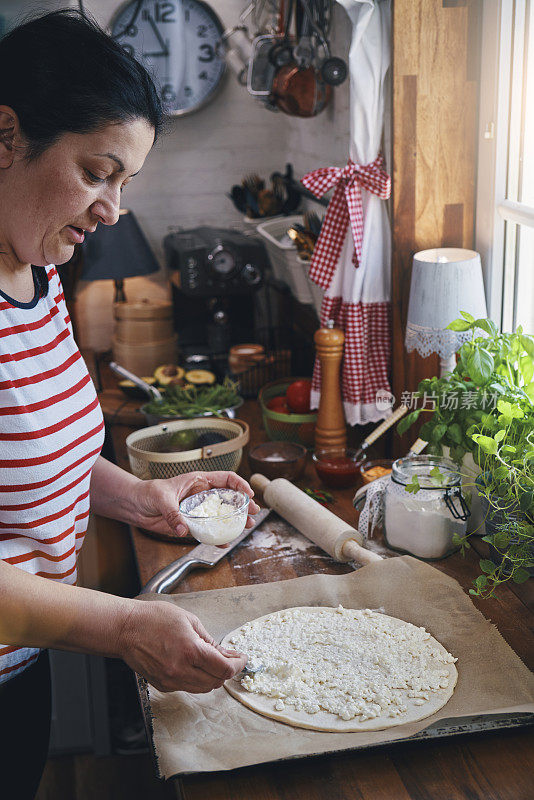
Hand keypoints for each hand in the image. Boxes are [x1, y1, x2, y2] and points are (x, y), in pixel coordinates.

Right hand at [119, 600, 246, 692]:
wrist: (126, 629)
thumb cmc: (153, 618)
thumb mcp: (188, 620)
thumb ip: (209, 640)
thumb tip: (225, 653)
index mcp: (190, 651)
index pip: (224, 668)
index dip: (238, 665)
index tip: (242, 658)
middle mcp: (181, 670)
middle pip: (216, 681)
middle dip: (227, 671)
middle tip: (230, 658)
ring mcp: (171, 680)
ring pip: (203, 688)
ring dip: (213, 677)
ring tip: (214, 662)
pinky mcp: (163, 685)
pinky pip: (187, 687)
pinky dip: (197, 679)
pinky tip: (196, 666)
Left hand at [129, 471, 259, 537]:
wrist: (135, 506)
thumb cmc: (148, 493)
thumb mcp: (162, 498)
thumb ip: (173, 514)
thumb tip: (183, 530)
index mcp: (199, 481)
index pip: (226, 479)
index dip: (239, 484)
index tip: (248, 494)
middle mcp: (202, 495)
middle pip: (228, 498)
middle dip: (243, 505)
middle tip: (253, 513)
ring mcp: (198, 510)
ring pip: (221, 515)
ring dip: (234, 521)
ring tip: (245, 527)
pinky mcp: (191, 524)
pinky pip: (208, 530)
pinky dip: (217, 537)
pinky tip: (225, 542)